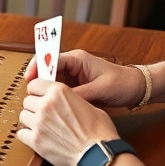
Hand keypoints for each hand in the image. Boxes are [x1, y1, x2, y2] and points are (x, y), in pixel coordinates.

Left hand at [17, 80, 119, 165]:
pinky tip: (38, 137)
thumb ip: (69, 99)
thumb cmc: (98, 131)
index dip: (37, 91)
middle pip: (27, 101)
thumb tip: (64, 102)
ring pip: (23, 116)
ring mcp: (39, 122)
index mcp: (58, 91)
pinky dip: (27, 136)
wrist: (98, 154)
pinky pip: (21, 134)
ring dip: (30, 120)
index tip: (39, 96)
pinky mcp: (35, 140)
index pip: (34, 84)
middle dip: (34, 106)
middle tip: (43, 114)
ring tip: (41, 126)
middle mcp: (46, 104)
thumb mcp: (87, 104)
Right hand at [26, 49, 146, 108]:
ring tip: (37, 103)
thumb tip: (60, 102)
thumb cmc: (121, 84)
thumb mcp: (100, 89)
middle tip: (31, 96)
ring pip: (50, 81)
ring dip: (44, 90)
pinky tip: (49, 106)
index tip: (28, 80)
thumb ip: (79, 94)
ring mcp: (73, 75)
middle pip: (46, 70)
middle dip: (37, 82)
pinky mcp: (75, 86)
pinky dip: (52, 96)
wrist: (135, 88)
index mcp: (77, 59)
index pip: (50, 58)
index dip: (37, 68)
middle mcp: (72, 65)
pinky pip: (58, 90)